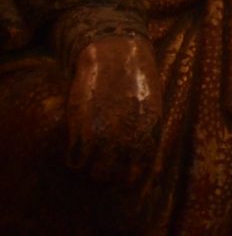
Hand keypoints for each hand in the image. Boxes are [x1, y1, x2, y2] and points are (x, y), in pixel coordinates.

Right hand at [66, 34, 161, 184]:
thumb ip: (147, 132)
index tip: (124, 184)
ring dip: (90, 173)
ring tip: (89, 166)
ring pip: (93, 173)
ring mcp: (104, 131)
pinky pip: (75, 158)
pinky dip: (74, 162)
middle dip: (108, 180)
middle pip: (115, 177)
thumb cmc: (137, 77)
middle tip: (103, 175)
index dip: (131, 182)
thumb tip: (143, 161)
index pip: (141, 172)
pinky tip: (75, 156)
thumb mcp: (153, 105)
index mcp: (150, 130)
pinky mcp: (81, 124)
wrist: (116, 51)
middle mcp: (128, 135)